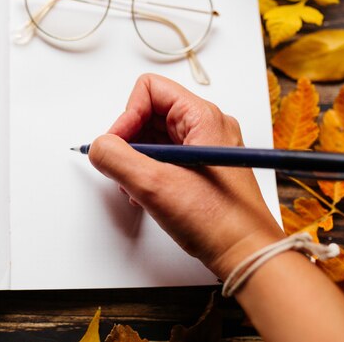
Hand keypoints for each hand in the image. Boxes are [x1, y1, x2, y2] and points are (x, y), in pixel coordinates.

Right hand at [88, 74, 284, 278]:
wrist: (245, 254)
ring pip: (153, 136)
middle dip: (129, 141)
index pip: (149, 90)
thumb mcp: (155, 185)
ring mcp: (204, 147)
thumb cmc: (218, 221)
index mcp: (202, 117)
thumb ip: (117, 159)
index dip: (126, 115)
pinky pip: (164, 156)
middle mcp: (206, 126)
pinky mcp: (201, 166)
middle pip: (149, 112)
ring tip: (136, 186)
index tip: (116, 145)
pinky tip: (147, 194)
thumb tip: (98, 146)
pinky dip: (148, 171)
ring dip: (136, 159)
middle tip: (123, 168)